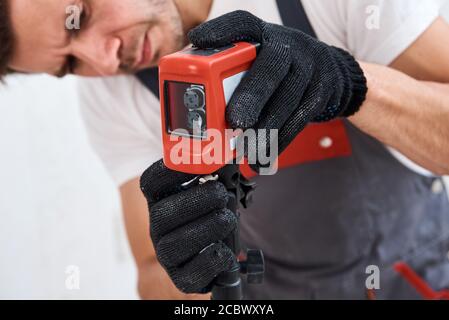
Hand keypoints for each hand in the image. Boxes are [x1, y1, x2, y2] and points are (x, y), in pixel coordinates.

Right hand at [140, 160, 237, 293]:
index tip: (199, 162)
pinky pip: (191, 273)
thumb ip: (214, 174)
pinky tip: (224, 249)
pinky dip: (212, 259)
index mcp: (160, 200)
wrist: (203, 255)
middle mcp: (157, 227)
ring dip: (206, 228)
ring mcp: (167, 253)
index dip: (171, 170)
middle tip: (221, 194)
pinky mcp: (182, 277)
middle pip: (162, 214)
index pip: (152, 182)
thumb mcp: (209, 191)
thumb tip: (228, 156)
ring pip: (174, 244)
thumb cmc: (208, 216)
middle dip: (196, 201)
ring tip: (227, 220)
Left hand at [189, 10, 367, 155]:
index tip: (198, 41)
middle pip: (272, 66)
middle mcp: (288, 45)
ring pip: (288, 98)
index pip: (242, 23)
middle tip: (235, 120)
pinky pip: (300, 119)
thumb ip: (229, 71)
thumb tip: (196, 104)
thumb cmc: (278, 69)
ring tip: (245, 149)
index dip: (221, 30)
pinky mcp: (321, 91)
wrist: (329, 71)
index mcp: (263, 35)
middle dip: (252, 95)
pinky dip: (279, 141)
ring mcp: (309, 67)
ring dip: (265, 128)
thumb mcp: (257, 58)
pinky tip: (262, 156)